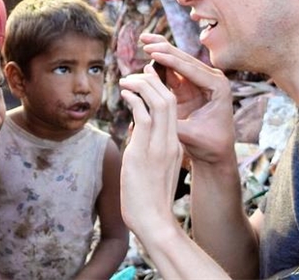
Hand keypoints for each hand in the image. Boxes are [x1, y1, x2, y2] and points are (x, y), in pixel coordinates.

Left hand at [118, 65, 181, 234]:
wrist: (154, 223)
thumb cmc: (149, 199)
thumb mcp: (153, 167)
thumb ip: (148, 146)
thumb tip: (136, 130)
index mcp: (174, 145)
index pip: (172, 107)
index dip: (160, 88)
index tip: (146, 79)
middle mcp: (170, 142)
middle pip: (169, 99)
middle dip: (153, 80)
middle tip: (136, 73)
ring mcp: (159, 147)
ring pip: (160, 102)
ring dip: (142, 85)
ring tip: (127, 80)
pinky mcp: (143, 154)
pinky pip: (143, 117)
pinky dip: (134, 100)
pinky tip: (124, 94)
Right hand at [139, 32, 233, 164]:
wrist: (215, 153)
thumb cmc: (208, 145)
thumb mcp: (189, 134)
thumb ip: (169, 120)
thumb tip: (149, 108)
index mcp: (218, 87)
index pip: (191, 69)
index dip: (170, 60)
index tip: (152, 53)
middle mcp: (212, 79)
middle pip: (184, 58)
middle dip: (163, 48)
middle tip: (144, 40)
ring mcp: (200, 81)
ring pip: (177, 60)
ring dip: (160, 50)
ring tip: (144, 39)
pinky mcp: (189, 85)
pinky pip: (172, 70)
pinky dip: (159, 62)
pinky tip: (146, 53)